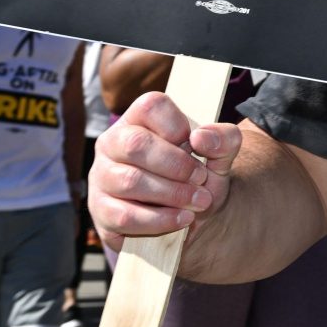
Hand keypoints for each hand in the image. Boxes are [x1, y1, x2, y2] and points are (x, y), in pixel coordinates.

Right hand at [89, 92, 240, 250]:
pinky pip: (125, 216)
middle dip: (177, 165)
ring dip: (173, 194)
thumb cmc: (199, 177)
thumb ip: (225, 139)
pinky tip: (183, 219)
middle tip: (201, 179)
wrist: (192, 215)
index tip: (195, 147)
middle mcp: (113, 143)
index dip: (178, 127)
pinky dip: (160, 220)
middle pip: (136, 143)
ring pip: (130, 181)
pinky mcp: (101, 210)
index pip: (150, 106)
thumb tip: (200, 138)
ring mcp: (101, 176)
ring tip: (199, 201)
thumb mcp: (222, 156)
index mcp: (139, 120)